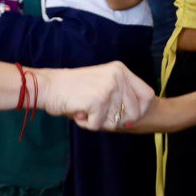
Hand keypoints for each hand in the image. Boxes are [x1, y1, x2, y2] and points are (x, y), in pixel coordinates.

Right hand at [36, 62, 155, 130]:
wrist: (48, 86)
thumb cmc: (73, 89)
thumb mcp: (102, 84)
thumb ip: (120, 95)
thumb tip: (135, 117)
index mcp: (121, 70)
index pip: (147, 95)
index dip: (140, 110)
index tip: (126, 117)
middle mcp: (118, 76)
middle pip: (134, 113)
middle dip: (115, 120)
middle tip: (96, 112)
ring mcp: (109, 87)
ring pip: (114, 122)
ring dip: (98, 122)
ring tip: (85, 108)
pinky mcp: (98, 100)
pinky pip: (98, 125)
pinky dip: (86, 124)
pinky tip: (78, 111)